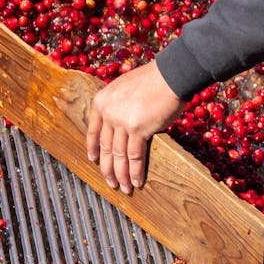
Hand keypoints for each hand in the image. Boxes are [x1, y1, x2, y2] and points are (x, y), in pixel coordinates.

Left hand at [85, 59, 185, 193]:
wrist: (171, 75)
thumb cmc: (154, 80)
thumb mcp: (126, 89)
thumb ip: (120, 107)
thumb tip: (125, 126)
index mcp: (102, 101)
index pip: (93, 131)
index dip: (93, 148)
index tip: (94, 159)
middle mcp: (108, 112)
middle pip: (106, 147)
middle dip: (108, 168)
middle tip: (111, 182)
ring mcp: (121, 121)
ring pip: (119, 155)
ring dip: (122, 175)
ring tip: (125, 188)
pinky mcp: (138, 129)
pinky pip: (134, 156)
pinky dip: (135, 171)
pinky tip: (137, 182)